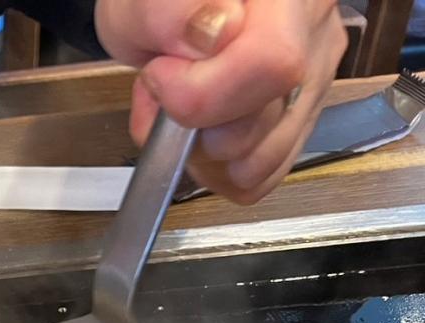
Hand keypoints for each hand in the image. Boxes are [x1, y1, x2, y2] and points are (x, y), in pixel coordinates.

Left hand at [96, 0, 346, 203]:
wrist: (170, 13)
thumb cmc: (155, 4)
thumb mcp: (139, 0)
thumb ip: (168, 12)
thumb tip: (214, 33)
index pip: (272, 63)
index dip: (202, 93)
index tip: (160, 76)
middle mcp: (314, 28)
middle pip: (264, 121)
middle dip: (192, 126)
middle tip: (161, 91)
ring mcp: (316, 74)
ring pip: (263, 159)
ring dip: (201, 154)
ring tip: (178, 110)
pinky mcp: (302, 112)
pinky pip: (264, 173)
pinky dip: (219, 170)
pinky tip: (198, 133)